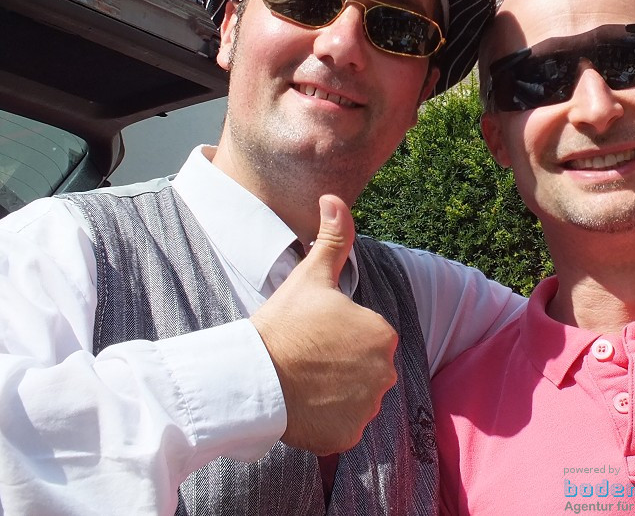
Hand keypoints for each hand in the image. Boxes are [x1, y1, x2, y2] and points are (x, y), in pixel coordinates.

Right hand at [251, 195, 398, 453]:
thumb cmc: (282, 324)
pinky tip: (304, 406)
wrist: (251, 377)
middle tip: (307, 358)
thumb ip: (334, 237)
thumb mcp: (311, 276)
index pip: (367, 337)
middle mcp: (384, 372)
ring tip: (304, 381)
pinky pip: (343, 427)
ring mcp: (367, 407)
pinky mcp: (347, 436)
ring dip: (336, 393)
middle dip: (341, 365)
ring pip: (356, 398)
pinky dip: (327, 421)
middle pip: (365, 369)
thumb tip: (334, 197)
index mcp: (382, 333)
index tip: (314, 335)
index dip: (339, 335)